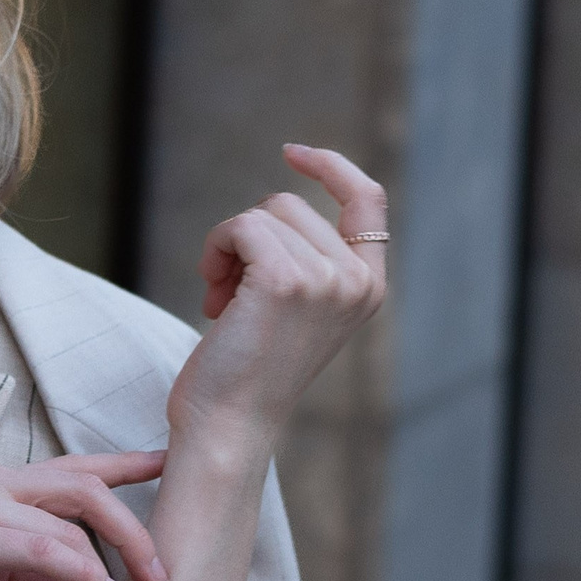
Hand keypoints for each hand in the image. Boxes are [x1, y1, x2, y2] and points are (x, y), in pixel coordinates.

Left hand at [170, 144, 387, 456]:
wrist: (229, 427)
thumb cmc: (248, 373)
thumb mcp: (296, 311)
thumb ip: (306, 263)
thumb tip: (275, 207)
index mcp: (368, 287)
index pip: (368, 199)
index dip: (331, 167)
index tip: (291, 152)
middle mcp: (358, 281)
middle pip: (290, 205)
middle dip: (249, 238)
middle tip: (232, 294)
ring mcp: (326, 278)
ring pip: (262, 213)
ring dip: (226, 248)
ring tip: (223, 301)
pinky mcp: (286, 279)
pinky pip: (239, 227)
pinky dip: (214, 251)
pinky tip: (212, 297)